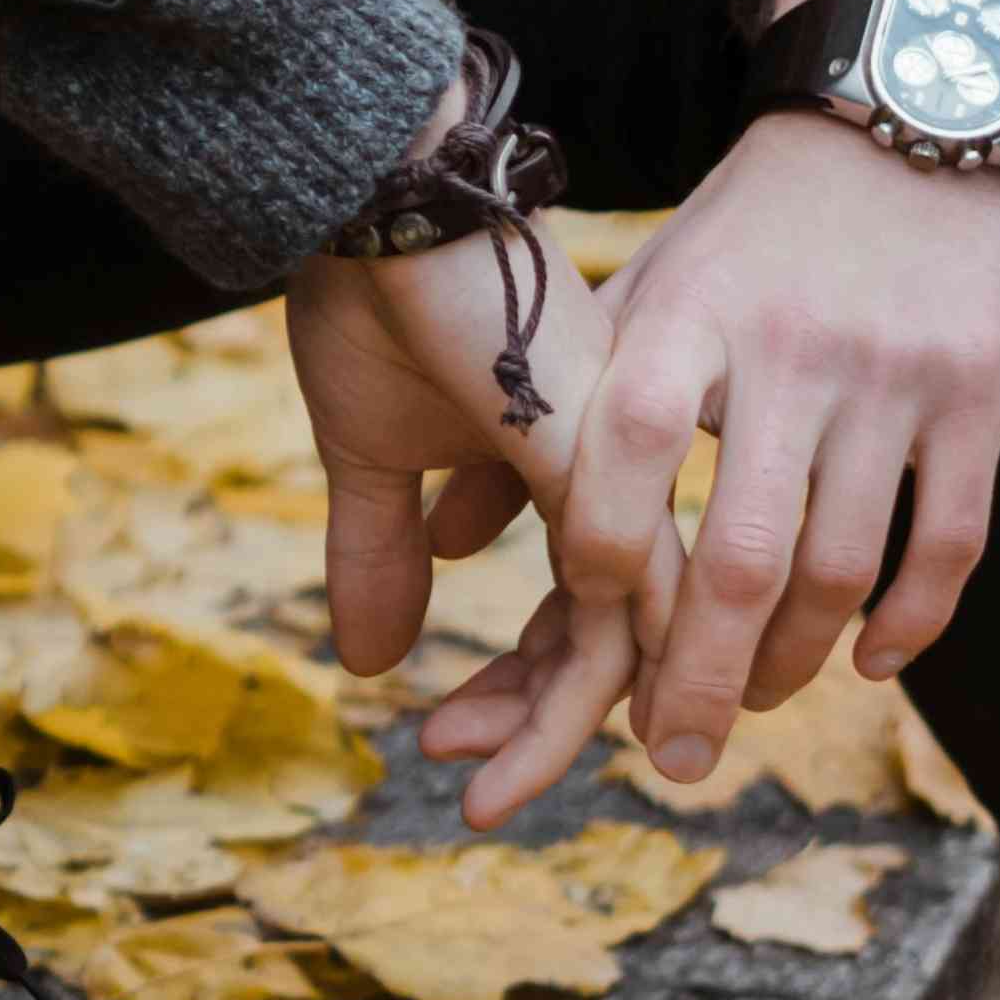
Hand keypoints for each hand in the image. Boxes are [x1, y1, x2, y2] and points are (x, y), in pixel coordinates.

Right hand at [288, 112, 681, 825]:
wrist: (386, 206)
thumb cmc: (378, 302)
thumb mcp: (371, 455)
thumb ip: (383, 553)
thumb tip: (370, 662)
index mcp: (579, 470)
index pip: (575, 606)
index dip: (515, 682)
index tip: (441, 738)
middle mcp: (624, 482)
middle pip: (609, 639)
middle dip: (531, 721)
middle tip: (463, 778)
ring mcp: (629, 481)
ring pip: (627, 649)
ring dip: (549, 731)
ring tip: (487, 793)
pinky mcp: (613, 482)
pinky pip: (624, 623)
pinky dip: (576, 703)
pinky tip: (527, 753)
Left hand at [547, 0, 999, 784]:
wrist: (896, 115)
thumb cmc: (741, 235)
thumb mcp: (636, 299)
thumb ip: (553, 418)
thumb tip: (446, 548)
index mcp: (688, 318)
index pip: (633, 447)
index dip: (606, 548)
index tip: (582, 625)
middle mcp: (793, 352)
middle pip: (741, 553)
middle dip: (698, 676)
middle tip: (670, 758)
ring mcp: (892, 376)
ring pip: (842, 566)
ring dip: (793, 662)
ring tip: (753, 705)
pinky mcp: (978, 391)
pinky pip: (947, 539)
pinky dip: (908, 620)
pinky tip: (865, 665)